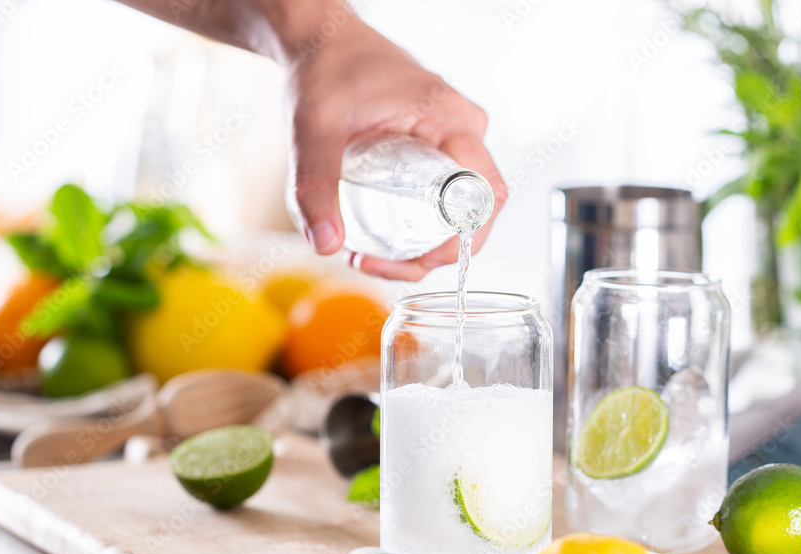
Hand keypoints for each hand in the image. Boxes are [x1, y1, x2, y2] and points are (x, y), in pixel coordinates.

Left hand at [283, 14, 506, 280]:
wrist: (323, 40)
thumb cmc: (328, 67)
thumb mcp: (313, 128)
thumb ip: (314, 184)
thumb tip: (326, 244)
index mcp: (450, 119)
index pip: (487, 194)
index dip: (462, 240)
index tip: (417, 259)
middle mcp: (463, 130)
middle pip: (475, 213)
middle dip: (432, 253)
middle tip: (380, 265)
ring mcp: (454, 139)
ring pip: (459, 210)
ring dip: (424, 245)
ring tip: (372, 255)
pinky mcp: (439, 146)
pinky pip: (446, 196)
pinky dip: (420, 226)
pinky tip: (381, 238)